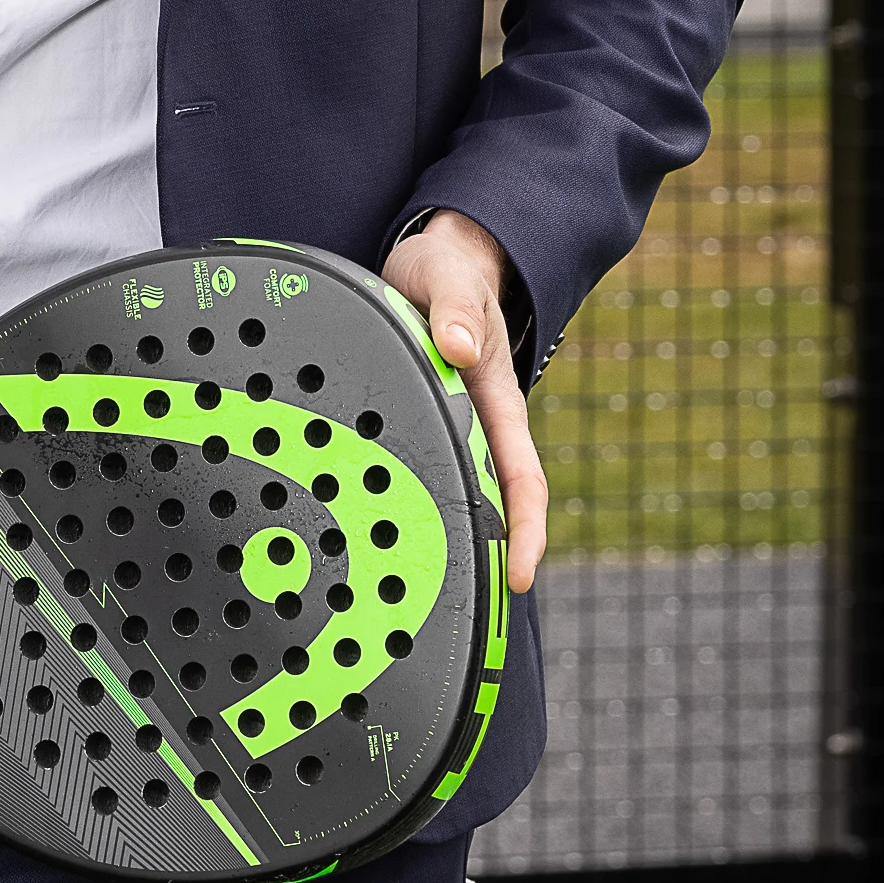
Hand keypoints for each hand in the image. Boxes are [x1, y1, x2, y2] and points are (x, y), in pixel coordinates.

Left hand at [381, 212, 547, 594]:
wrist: (434, 262)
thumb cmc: (448, 273)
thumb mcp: (451, 278)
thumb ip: (455, 307)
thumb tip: (459, 345)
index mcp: (496, 401)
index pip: (522, 479)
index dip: (525, 531)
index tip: (520, 576)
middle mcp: (476, 425)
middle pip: (484, 506)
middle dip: (476, 561)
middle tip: (451, 620)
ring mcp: (447, 428)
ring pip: (444, 497)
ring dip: (431, 541)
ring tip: (399, 601)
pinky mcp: (415, 424)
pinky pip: (409, 473)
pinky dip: (392, 507)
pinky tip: (358, 541)